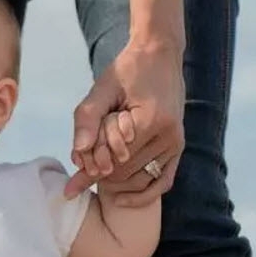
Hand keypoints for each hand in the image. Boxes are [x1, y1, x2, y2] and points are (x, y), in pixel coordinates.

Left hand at [65, 42, 185, 206]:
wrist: (159, 55)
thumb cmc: (126, 71)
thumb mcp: (100, 89)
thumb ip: (86, 119)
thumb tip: (77, 154)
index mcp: (150, 121)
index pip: (112, 159)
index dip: (91, 162)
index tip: (76, 160)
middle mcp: (169, 137)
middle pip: (124, 172)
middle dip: (102, 169)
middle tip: (86, 158)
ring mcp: (176, 144)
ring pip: (138, 180)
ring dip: (116, 179)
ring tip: (100, 166)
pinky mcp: (178, 148)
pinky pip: (162, 183)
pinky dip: (142, 195)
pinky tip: (121, 201)